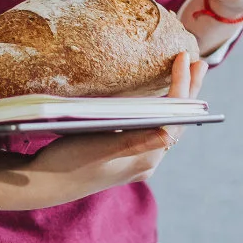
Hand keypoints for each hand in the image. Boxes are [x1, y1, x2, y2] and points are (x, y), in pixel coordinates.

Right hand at [0, 52, 206, 211]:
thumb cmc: (68, 163)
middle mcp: (147, 162)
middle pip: (177, 121)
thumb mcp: (98, 149)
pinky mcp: (126, 155)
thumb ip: (133, 142)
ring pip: (166, 124)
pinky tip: (158, 95)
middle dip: (189, 91)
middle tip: (198, 61)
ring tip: (186, 72)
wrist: (44, 184)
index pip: (175, 119)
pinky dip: (161, 108)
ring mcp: (137, 160)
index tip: (184, 57)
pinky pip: (153, 127)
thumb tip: (167, 134)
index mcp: (145, 160)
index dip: (182, 87)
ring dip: (177, 99)